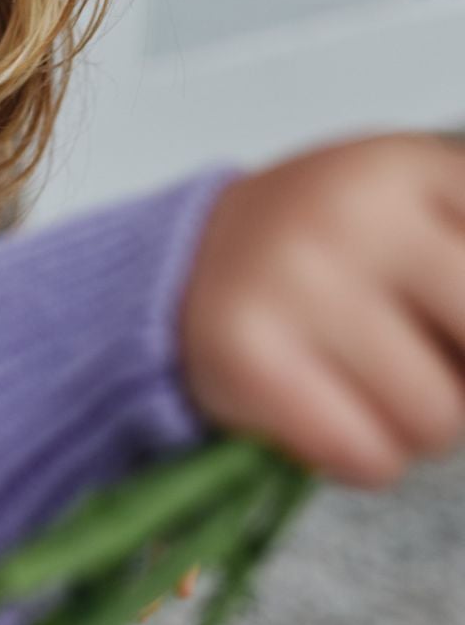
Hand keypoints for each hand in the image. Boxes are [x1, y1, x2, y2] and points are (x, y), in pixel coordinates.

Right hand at [179, 131, 464, 488]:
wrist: (185, 264)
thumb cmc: (331, 252)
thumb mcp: (424, 217)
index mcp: (412, 166)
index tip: (448, 326)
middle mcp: (354, 209)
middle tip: (417, 350)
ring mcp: (297, 279)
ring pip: (438, 421)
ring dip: (413, 425)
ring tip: (361, 375)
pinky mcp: (249, 354)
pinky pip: (367, 458)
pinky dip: (358, 456)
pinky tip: (323, 404)